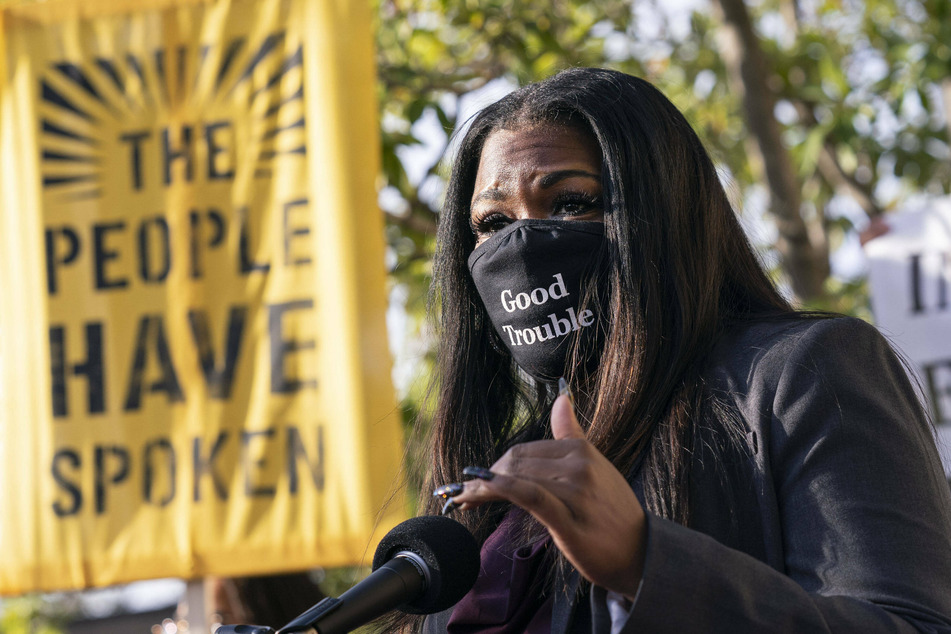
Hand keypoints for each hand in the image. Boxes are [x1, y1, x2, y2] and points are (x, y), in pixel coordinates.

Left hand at [451, 393, 646, 599]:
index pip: (524, 451)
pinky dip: (503, 489)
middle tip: (464, 494)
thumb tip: (561, 399)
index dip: (496, 467)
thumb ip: (572, 434)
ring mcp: (575, 491)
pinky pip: (530, 496)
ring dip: (483, 489)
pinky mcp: (569, 520)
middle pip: (516, 464)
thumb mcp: (596, 467)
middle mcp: (578, 465)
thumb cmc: (614, 513)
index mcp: (580, 450)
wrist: (642, 553)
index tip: (476, 479)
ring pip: (517, 479)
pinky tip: (484, 489)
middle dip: (485, 478)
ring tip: (465, 500)